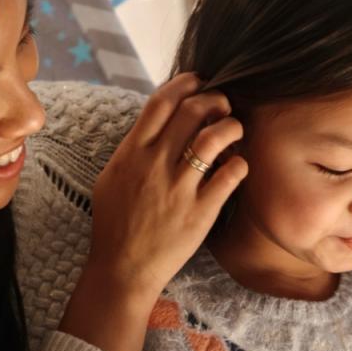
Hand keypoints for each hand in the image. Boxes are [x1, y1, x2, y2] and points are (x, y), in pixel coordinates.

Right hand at [88, 72, 246, 298]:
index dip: (185, 84)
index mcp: (132, 153)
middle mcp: (155, 166)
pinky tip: (238, 165)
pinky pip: (229, 176)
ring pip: (214, 139)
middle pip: (191, 112)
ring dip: (231, 126)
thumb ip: (133, 148)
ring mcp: (179, 189)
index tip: (199, 82)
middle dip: (214, 100)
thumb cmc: (116, 224)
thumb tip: (155, 122)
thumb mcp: (111, 178)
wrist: (123, 269)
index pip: (161, 102)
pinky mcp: (200, 213)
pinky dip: (239, 163)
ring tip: (235, 130)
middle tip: (223, 106)